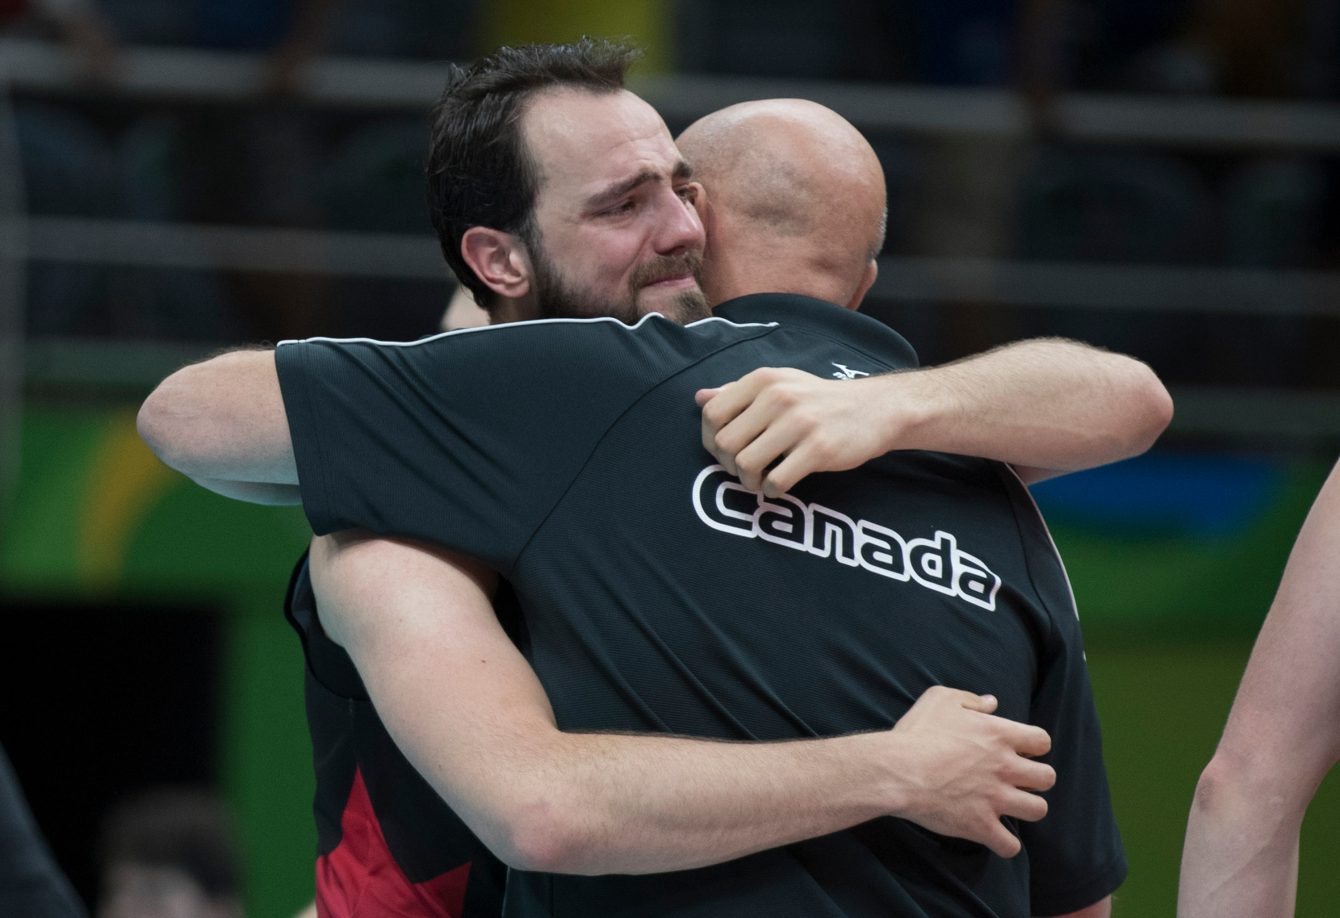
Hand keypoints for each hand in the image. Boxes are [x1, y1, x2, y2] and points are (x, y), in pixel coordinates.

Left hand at [696, 368, 899, 496]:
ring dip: (749, 482)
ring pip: (746, 464)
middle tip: (744, 470)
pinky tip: (781, 485)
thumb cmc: (819, 400)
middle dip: (728, 466)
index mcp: (763, 380)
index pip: (712, 414)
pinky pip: (777, 481)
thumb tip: (699, 399)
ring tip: (761, 480)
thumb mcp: (780, 384)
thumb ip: (738, 392)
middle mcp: (778, 397)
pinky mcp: (818, 449)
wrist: (875, 409)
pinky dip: (773, 491)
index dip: (710, 440)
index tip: (726, 452)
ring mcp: (799, 423)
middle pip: (725, 444)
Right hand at [887, 686, 1053, 857]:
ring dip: (1027, 809)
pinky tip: (995, 836)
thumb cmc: (917, 733)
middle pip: (1047, 777)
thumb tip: (992, 703)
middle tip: (1016, 780)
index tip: (1019, 751)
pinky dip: (1006, 844)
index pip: (1042, 741)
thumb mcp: (939, 699)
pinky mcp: (981, 825)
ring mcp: (995, 798)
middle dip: (1036, 780)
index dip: (1034, 746)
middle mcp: (1005, 767)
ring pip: (1038, 810)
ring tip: (1010, 806)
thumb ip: (970, 699)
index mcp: (999, 734)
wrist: (897, 770)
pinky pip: (1010, 845)